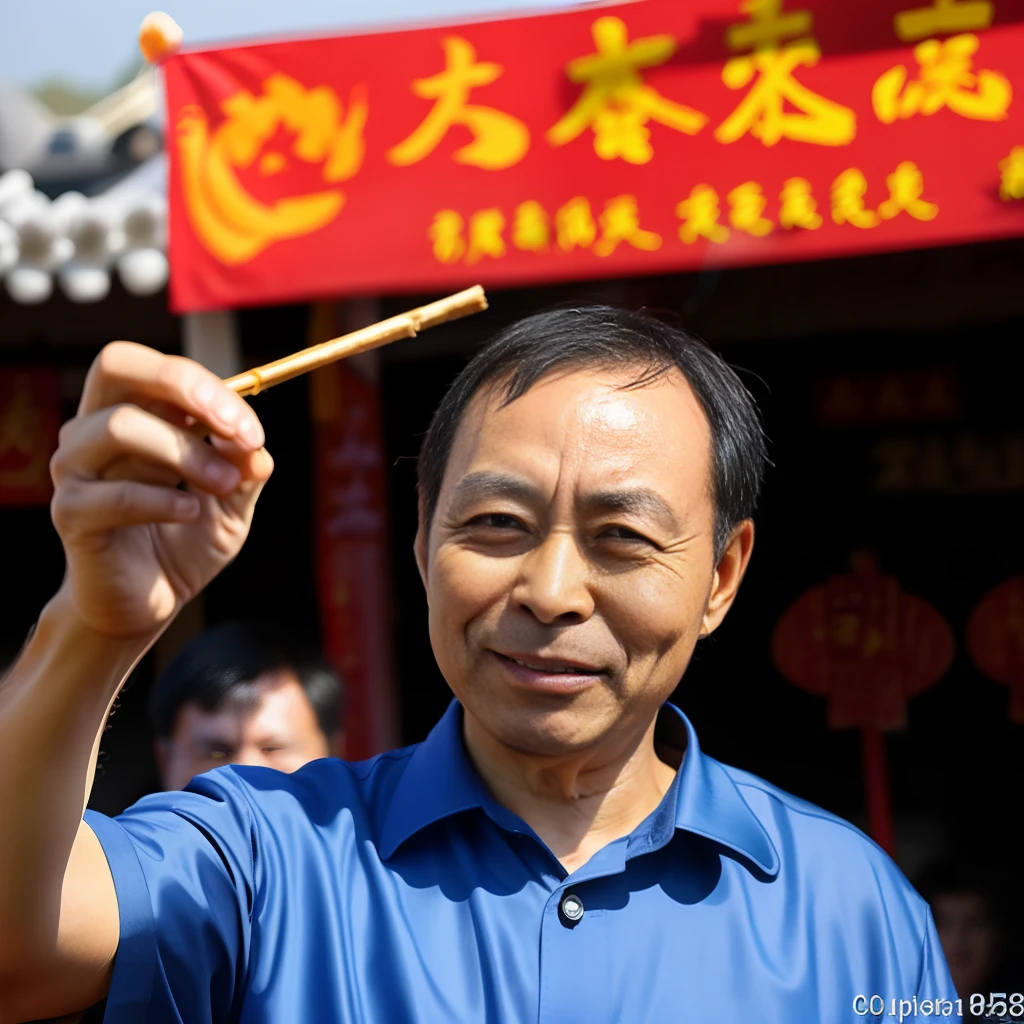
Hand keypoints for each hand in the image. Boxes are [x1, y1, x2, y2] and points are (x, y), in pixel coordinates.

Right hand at [49, 341, 273, 638]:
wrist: (148, 603)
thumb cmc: (186, 540)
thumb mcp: (232, 504)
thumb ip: (244, 470)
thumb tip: (255, 445)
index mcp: (137, 414)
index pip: (162, 371)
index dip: (212, 389)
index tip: (253, 431)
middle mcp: (97, 430)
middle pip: (117, 364)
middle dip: (183, 385)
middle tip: (234, 430)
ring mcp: (77, 469)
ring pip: (119, 426)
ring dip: (186, 452)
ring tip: (224, 486)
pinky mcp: (71, 513)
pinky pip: (113, 494)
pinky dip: (162, 500)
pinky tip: (191, 512)